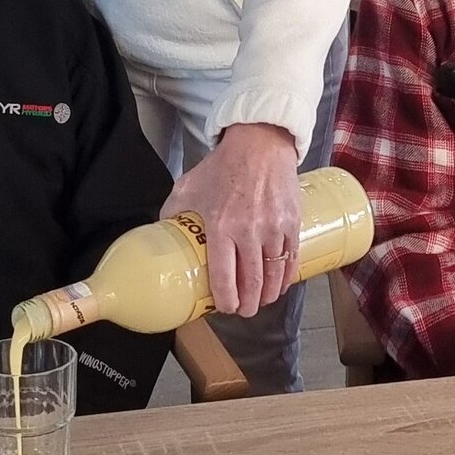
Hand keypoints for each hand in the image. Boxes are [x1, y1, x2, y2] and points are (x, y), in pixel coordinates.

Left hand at [162, 124, 299, 316]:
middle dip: (248, 304)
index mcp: (220, 226)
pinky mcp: (292, 223)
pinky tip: (279, 286)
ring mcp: (274, 229)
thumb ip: (173, 213)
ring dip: (267, 294)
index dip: (226, 299)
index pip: (224, 275)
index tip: (225, 308)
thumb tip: (162, 236)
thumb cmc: (222, 166)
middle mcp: (249, 231)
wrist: (259, 144)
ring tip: (261, 301)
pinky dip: (286, 278)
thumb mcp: (187, 187)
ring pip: (274, 274)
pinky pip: (291, 259)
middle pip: (252, 282)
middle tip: (243, 311)